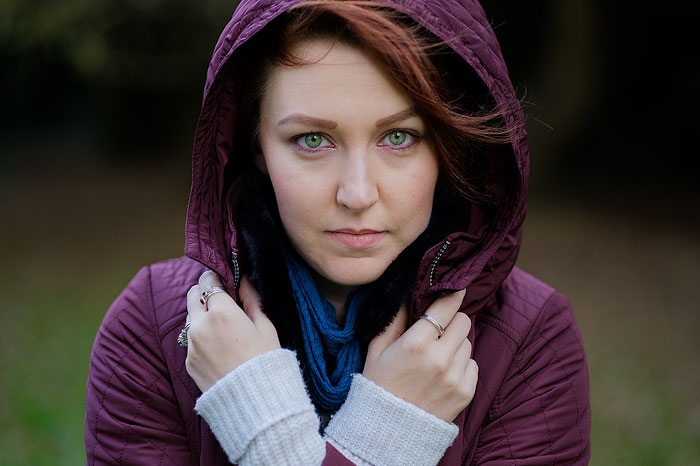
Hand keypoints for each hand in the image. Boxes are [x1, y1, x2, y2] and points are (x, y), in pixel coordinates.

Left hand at [185, 271, 280, 391]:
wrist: (252, 400)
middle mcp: (201, 324)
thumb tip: (243, 281)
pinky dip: (202, 338)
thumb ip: (251, 299)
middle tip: (220, 300)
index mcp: (221, 311)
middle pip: (192, 295)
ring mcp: (192, 344)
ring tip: (222, 328)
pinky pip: (192, 341)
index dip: (216, 278)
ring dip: (202, 316)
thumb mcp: (265, 325)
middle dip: (204, 293)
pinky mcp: (188, 361)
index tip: (223, 281)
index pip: (209, 281)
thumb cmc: (264, 360)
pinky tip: (219, 348)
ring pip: (191, 318)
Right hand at [362, 290, 477, 422]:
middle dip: (452, 321)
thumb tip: (411, 295)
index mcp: (415, 344)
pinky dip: (461, 364)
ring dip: (455, 344)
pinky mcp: (466, 392)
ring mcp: (455, 377)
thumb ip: (395, 319)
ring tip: (436, 357)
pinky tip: (443, 373)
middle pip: (463, 321)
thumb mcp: (378, 348)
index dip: (452, 295)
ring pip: (468, 343)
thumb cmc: (379, 384)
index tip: (456, 289)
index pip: (445, 307)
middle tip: (438, 330)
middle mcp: (440, 359)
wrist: (389, 430)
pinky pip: (472, 364)